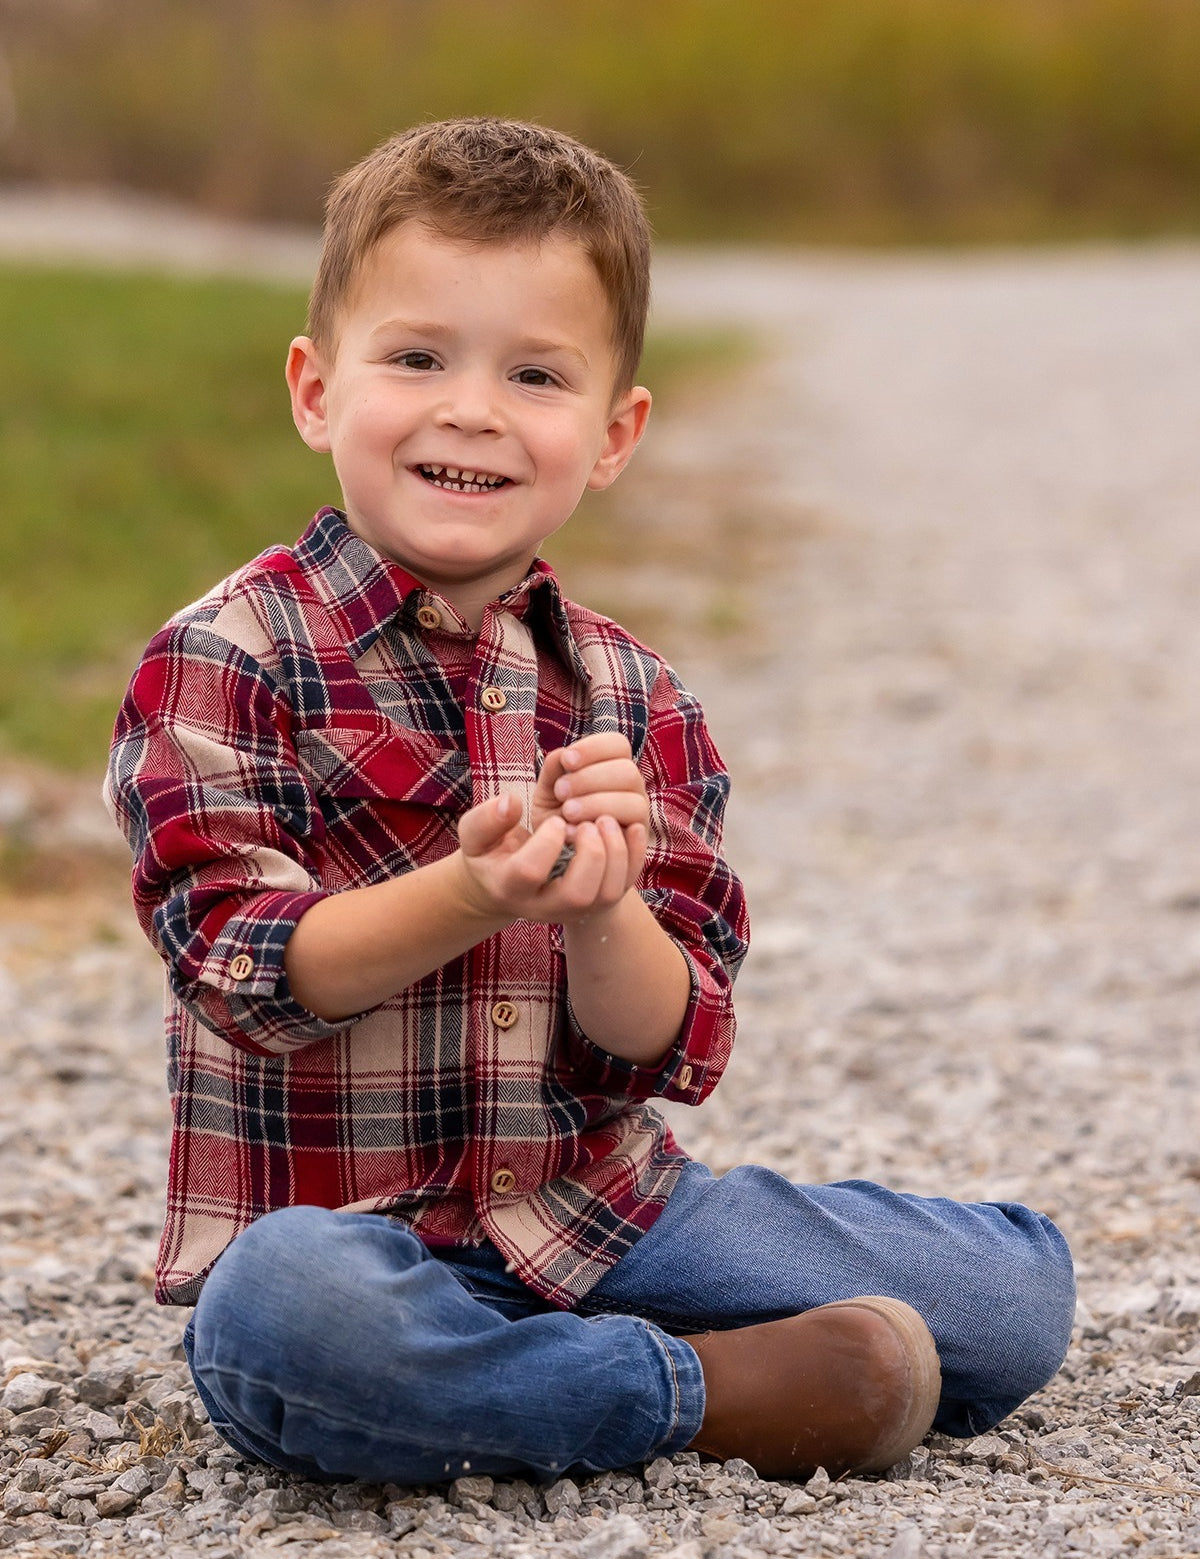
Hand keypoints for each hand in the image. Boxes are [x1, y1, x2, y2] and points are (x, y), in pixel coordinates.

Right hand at [456, 792, 644, 924]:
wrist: (509, 886)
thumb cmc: (492, 854)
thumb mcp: (476, 836)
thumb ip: (486, 819)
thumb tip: (511, 802)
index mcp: (510, 887)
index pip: (528, 872)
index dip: (545, 842)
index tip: (554, 818)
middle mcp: (544, 906)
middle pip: (577, 894)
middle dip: (589, 854)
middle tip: (586, 824)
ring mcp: (575, 908)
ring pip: (606, 895)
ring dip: (615, 854)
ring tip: (605, 821)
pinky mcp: (597, 902)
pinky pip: (625, 887)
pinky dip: (634, 856)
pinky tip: (629, 827)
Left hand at [531, 733, 649, 836]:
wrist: (558, 859)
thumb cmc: (555, 818)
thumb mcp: (547, 792)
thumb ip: (553, 770)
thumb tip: (564, 755)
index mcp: (613, 766)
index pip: (618, 744)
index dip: (594, 748)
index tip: (567, 761)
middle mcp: (632, 787)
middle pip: (627, 770)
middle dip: (590, 779)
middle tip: (561, 792)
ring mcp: (639, 814)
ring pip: (633, 800)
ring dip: (597, 803)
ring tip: (567, 813)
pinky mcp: (638, 841)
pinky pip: (632, 829)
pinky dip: (602, 828)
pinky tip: (574, 832)